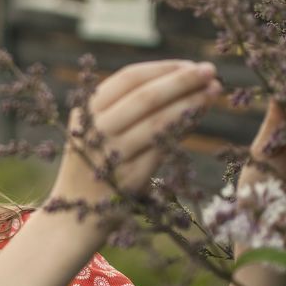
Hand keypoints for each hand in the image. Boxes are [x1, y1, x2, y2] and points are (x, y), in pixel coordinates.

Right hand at [50, 60, 222, 206]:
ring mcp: (110, 155)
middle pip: (146, 96)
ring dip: (190, 102)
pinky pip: (162, 148)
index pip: (129, 78)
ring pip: (158, 120)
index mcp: (86, 110)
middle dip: (182, 80)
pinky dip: (183, 129)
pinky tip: (198, 118)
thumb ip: (125, 105)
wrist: (72, 220)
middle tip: (211, 71)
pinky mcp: (128, 179)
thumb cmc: (95, 166)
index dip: (164, 68)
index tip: (191, 65)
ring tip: (213, 92)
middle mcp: (95, 130)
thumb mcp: (96, 129)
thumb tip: (181, 78)